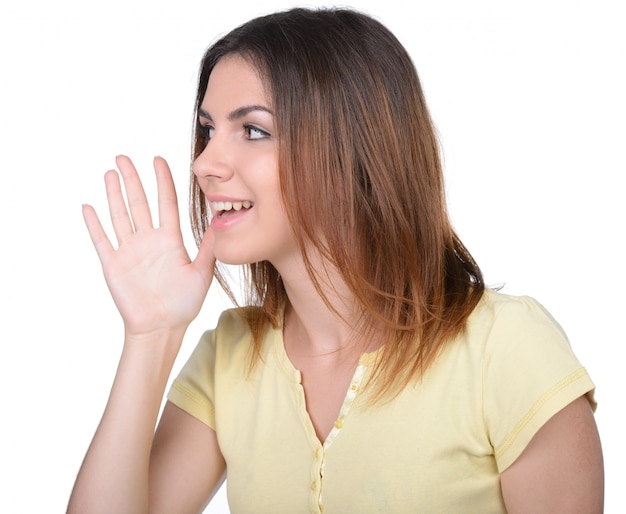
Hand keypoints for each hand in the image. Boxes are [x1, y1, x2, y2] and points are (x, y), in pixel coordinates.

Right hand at [82, 155, 214, 337]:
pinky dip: (94, 224)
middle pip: (139, 202)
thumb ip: (209, 247)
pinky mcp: (113, 264)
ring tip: (110, 172)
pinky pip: (102, 240)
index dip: (162, 181)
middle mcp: (148, 240)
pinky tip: (88, 206)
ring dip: (114, 194)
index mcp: (170, 240)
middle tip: (124, 157)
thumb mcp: (202, 272)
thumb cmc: (184, 304)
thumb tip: (221, 222)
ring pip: (119, 215)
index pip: (166, 202)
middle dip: (132, 179)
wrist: (162, 328)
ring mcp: (129, 251)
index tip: (158, 159)